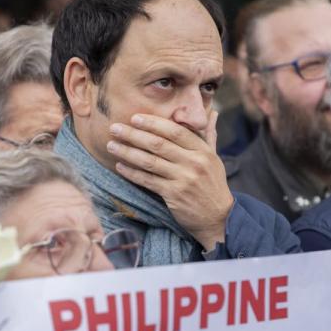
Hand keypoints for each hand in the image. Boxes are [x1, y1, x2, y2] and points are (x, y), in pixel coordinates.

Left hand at [107, 112, 233, 249]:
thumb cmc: (213, 185)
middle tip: (115, 128)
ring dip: (127, 152)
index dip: (153, 123)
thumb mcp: (214, 159)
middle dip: (134, 134)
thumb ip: (208, 135)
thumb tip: (212, 113)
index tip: (135, 117)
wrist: (219, 217)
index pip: (175, 131)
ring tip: (111, 145)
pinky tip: (120, 166)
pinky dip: (132, 173)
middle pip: (158, 144)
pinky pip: (148, 181)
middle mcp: (194, 162)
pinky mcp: (174, 195)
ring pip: (150, 162)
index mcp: (203, 150)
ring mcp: (184, 179)